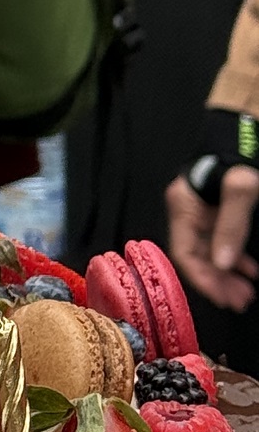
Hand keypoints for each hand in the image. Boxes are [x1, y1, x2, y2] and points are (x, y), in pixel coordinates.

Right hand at [166, 168, 258, 309]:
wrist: (243, 129)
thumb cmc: (241, 156)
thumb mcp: (242, 189)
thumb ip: (232, 226)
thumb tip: (223, 266)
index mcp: (184, 205)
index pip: (185, 253)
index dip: (203, 280)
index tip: (224, 299)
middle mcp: (186, 211)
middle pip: (195, 257)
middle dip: (217, 282)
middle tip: (241, 302)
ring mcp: (199, 212)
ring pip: (208, 252)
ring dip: (226, 275)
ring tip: (247, 293)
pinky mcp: (214, 211)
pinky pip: (218, 242)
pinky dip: (232, 258)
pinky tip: (248, 270)